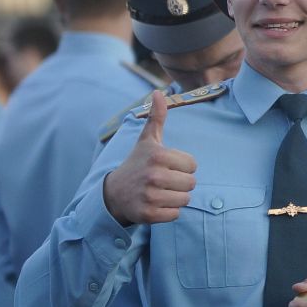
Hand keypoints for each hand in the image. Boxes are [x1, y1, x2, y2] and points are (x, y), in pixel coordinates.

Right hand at [101, 91, 195, 225]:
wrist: (113, 193)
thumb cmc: (137, 164)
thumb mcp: (147, 140)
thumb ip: (157, 117)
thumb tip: (159, 91)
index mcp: (158, 155)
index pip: (193, 165)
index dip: (182, 166)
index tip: (166, 166)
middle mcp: (153, 175)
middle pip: (191, 183)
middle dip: (180, 183)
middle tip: (163, 181)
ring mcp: (150, 195)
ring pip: (185, 200)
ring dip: (175, 198)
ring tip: (159, 192)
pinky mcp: (148, 214)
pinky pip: (175, 215)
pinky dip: (168, 212)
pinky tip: (155, 204)